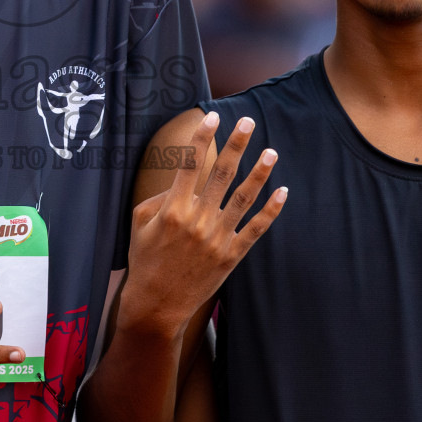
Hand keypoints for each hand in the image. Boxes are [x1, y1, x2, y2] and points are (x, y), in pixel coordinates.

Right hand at [119, 112, 284, 334]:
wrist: (156, 304)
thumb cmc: (145, 260)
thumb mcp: (139, 224)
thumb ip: (157, 197)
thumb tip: (179, 181)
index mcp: (172, 209)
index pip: (189, 164)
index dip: (201, 138)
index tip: (212, 117)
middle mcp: (197, 220)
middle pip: (221, 174)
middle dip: (236, 145)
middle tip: (248, 123)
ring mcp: (216, 238)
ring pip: (243, 198)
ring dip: (259, 173)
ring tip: (271, 152)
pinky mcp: (231, 256)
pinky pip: (255, 229)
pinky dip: (271, 211)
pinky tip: (283, 192)